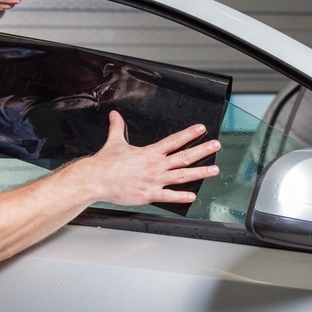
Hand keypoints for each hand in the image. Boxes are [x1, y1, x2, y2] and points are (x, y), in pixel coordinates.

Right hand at [78, 110, 219, 207]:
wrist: (95, 179)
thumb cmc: (104, 163)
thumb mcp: (114, 142)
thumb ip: (117, 127)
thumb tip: (114, 115)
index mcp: (149, 152)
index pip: (174, 140)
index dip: (189, 134)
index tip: (201, 129)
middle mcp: (155, 165)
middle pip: (184, 156)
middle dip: (202, 150)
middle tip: (216, 146)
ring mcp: (154, 180)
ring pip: (182, 176)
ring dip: (200, 172)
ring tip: (214, 170)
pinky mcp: (148, 194)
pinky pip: (168, 196)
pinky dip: (181, 196)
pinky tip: (193, 196)